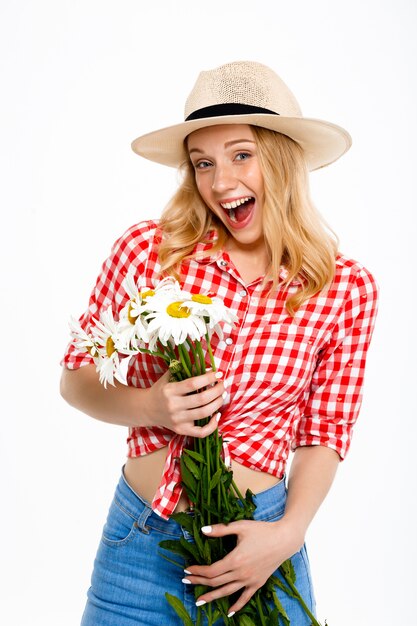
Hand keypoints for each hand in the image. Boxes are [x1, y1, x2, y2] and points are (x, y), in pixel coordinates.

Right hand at [143, 370, 225, 437]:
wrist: (147, 409)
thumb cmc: (161, 390)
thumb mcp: (168, 377)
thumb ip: (184, 369)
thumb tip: (205, 365)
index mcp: (169, 391)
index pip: (193, 384)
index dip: (208, 378)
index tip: (218, 373)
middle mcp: (173, 406)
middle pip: (201, 399)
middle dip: (217, 390)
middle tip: (223, 384)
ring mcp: (177, 420)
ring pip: (204, 413)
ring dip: (218, 403)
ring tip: (222, 395)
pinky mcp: (181, 430)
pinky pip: (201, 432)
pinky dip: (213, 425)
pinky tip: (218, 414)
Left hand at [183, 518, 303, 615]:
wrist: (284, 539)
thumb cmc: (262, 530)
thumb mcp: (240, 526)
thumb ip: (220, 529)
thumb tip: (203, 530)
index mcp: (235, 559)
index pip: (211, 570)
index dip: (197, 571)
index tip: (187, 570)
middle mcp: (241, 573)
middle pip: (216, 582)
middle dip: (199, 582)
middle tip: (186, 582)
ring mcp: (250, 580)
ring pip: (227, 592)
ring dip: (211, 597)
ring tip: (199, 601)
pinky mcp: (258, 583)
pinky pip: (245, 598)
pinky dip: (236, 606)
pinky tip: (229, 613)